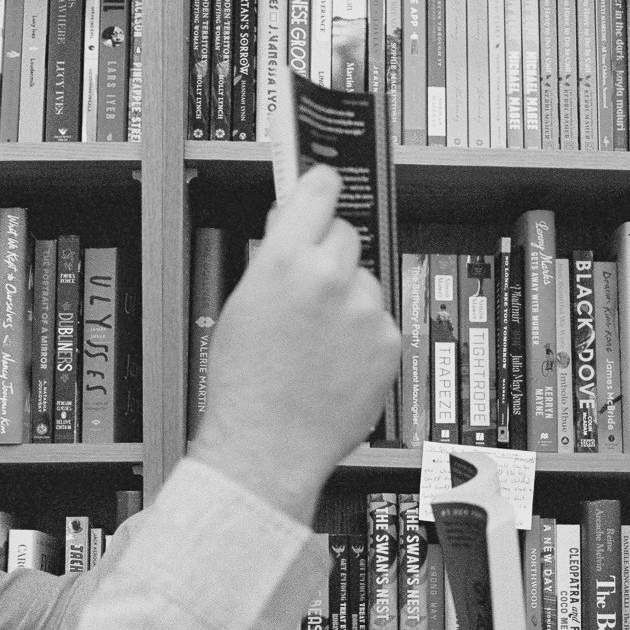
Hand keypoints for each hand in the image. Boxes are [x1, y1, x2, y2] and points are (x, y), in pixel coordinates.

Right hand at [190, 166, 401, 525]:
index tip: (323, 187)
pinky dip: (365, 335)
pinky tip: (337, 360)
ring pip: (365, 280)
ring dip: (349, 298)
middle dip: (330, 253)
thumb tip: (293, 220)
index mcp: (284, 262)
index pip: (317, 191)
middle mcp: (329, 278)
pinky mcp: (387, 340)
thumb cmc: (246, 383)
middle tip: (310, 290)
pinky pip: (379, 319)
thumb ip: (274, 255)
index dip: (319, 188)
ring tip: (319, 340)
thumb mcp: (241, 303)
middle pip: (345, 234)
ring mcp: (364, 310)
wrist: (269, 443)